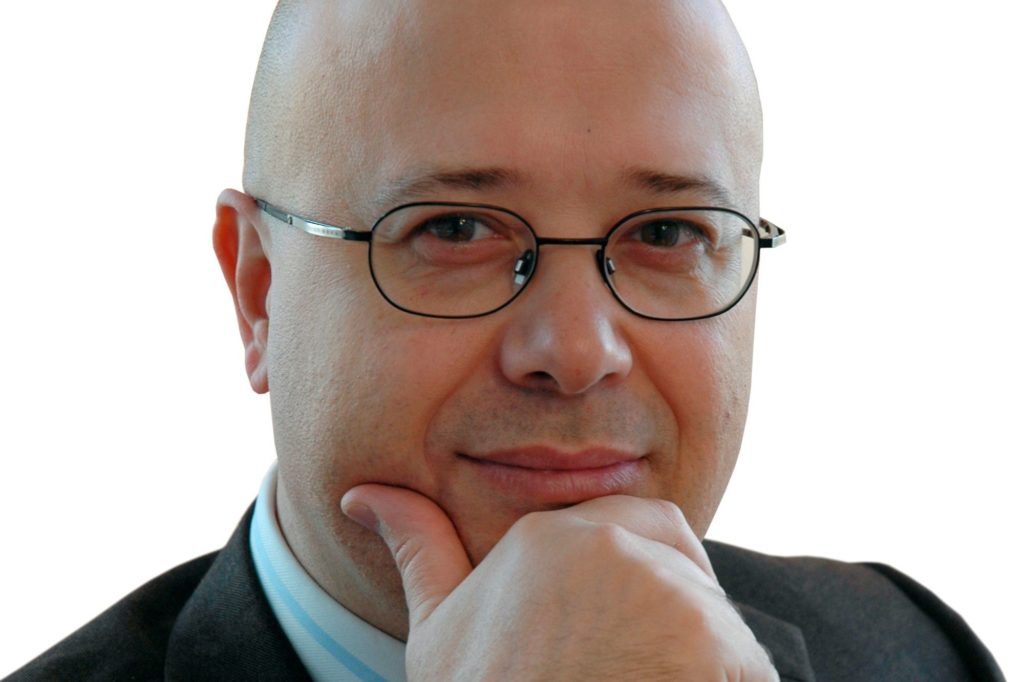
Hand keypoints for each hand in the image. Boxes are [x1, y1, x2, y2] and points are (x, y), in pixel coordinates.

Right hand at [342, 486, 777, 680]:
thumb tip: (365, 495)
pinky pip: (743, 659)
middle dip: (666, 599)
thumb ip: (418, 549)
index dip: (623, 580)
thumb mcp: (441, 632)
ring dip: (694, 651)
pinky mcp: (717, 642)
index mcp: (545, 535)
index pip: (620, 528)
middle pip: (671, 553)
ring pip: (708, 608)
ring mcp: (667, 591)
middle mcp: (609, 545)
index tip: (608, 635)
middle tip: (634, 665)